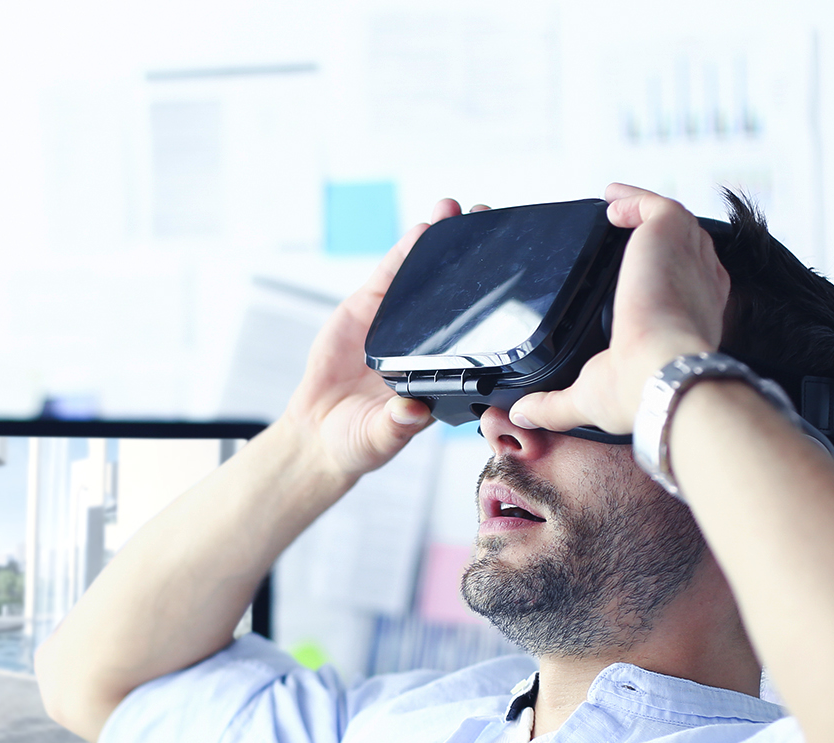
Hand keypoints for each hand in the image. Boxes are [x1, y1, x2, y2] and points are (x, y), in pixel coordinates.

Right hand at [281, 199, 489, 477]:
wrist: (317, 433)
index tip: (517, 274)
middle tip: (493, 220)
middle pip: (458, 292)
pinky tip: (421, 230)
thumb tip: (410, 411)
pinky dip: (404, 253)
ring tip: (457, 210)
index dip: (496, 302)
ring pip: (425, 275)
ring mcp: (397, 322)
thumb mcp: (379, 439)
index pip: (477, 331)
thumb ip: (394, 426)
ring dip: (441, 242)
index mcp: (442, 373)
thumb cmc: (358, 442)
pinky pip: (389, 277)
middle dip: (476, 256)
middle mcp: (427, 341)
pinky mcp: (366, 311)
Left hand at [509, 184, 730, 434]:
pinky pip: (657, 205)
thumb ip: (553, 404)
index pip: (684, 289)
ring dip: (641, 212)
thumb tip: (522, 413)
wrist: (657, 376)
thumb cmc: (637, 391)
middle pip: (681, 251)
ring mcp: (686, 260)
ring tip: (612, 206)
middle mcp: (693, 287)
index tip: (637, 273)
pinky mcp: (668, 236)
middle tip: (622, 232)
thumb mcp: (588, 398)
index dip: (664, 277)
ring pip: (670, 224)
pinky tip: (609, 203)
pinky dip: (635, 199)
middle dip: (654, 239)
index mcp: (686, 321)